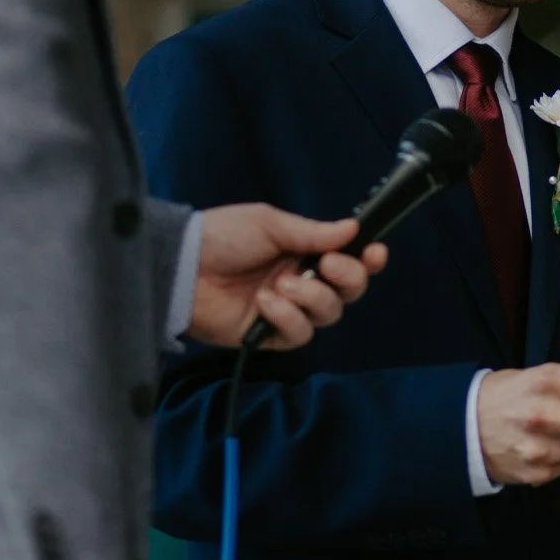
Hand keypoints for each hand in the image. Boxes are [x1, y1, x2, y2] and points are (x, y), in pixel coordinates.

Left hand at [188, 204, 386, 348]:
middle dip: (347, 278)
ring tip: (281, 284)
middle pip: (347, 292)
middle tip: (327, 265)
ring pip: (328, 314)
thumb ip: (313, 232)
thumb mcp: (270, 223)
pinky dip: (287, 317)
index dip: (367, 260)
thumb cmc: (223, 236)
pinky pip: (299, 334)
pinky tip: (264, 303)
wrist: (183, 267)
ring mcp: (287, 310)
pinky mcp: (270, 335)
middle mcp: (302, 282)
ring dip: (311, 297)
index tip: (375, 252)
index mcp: (304, 253)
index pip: (348, 261)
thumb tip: (352, 230)